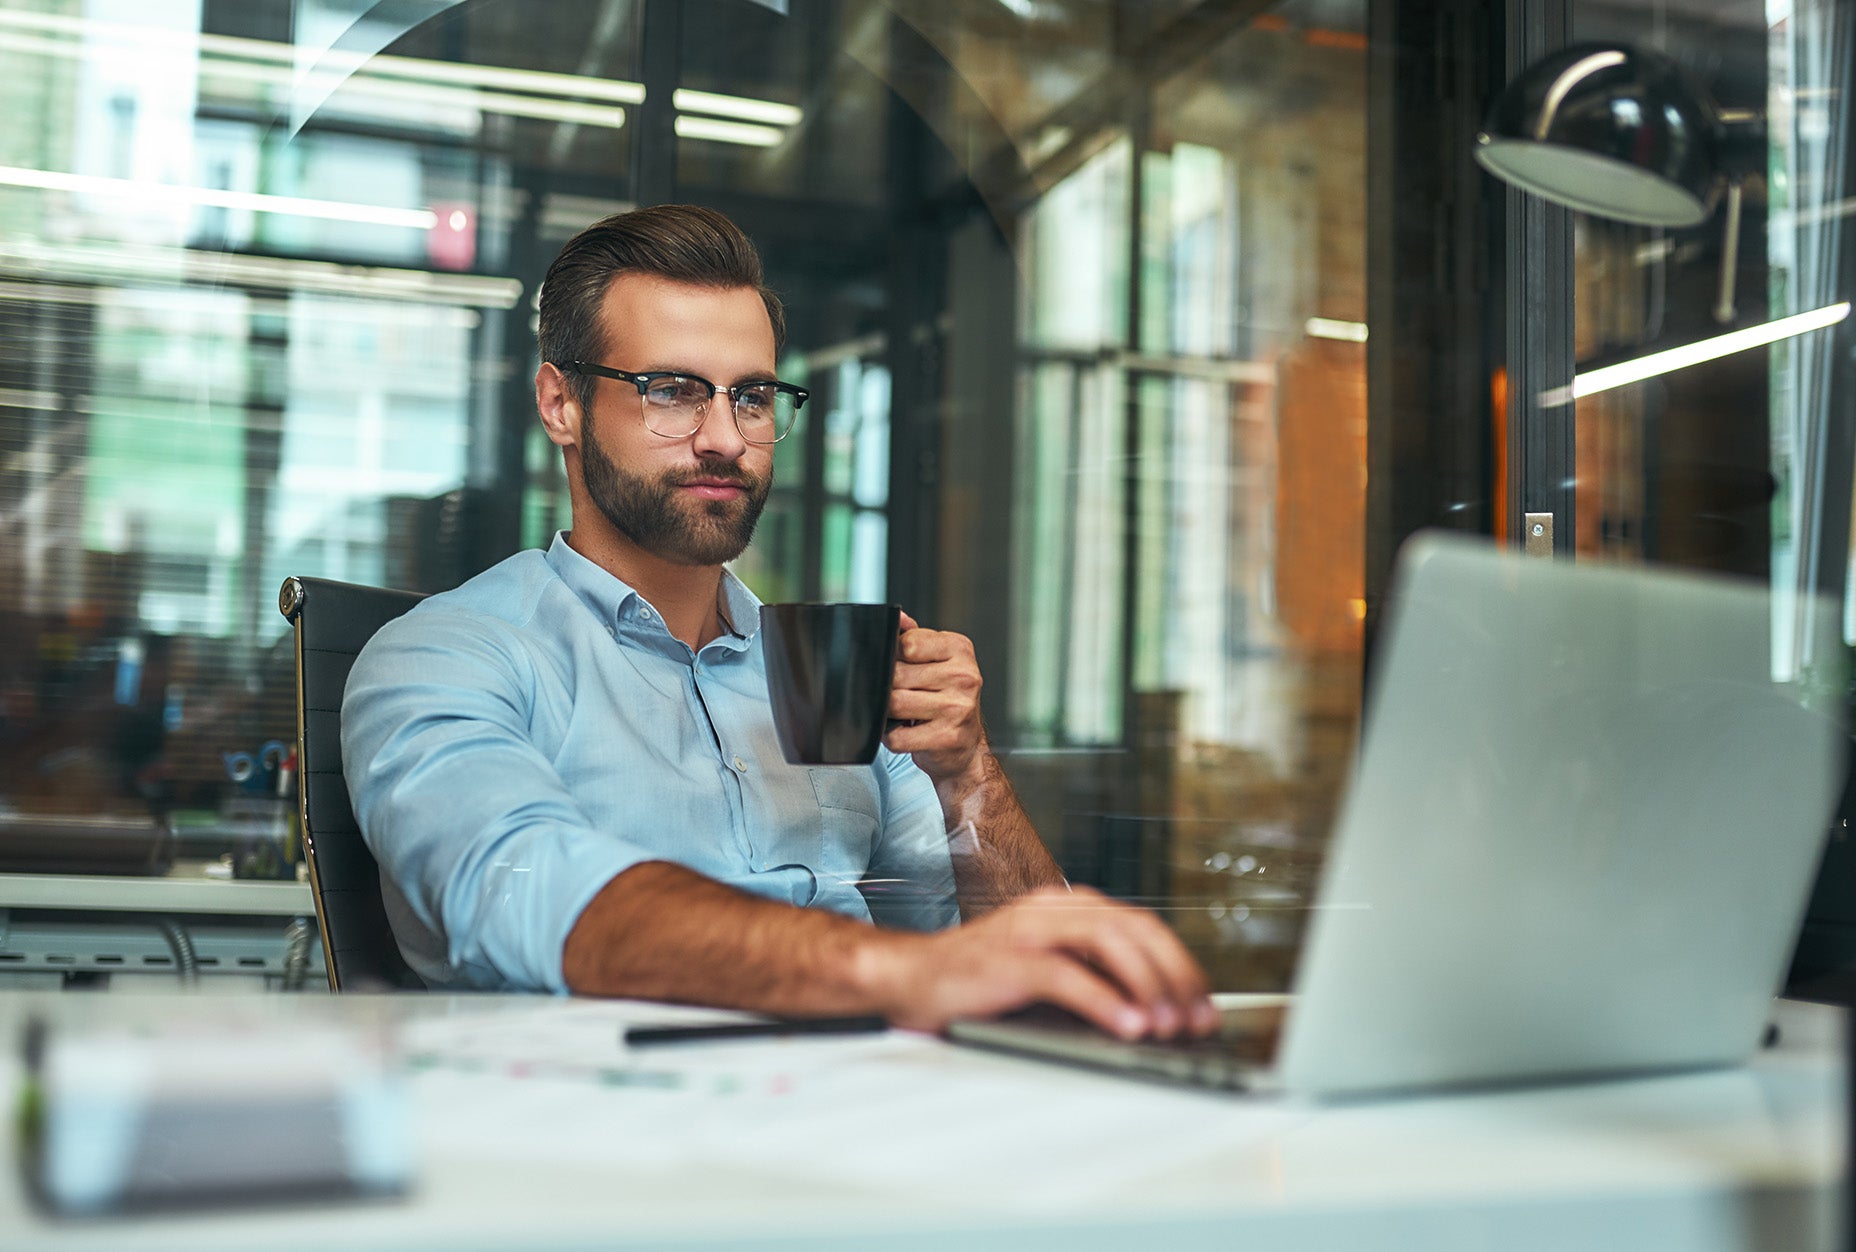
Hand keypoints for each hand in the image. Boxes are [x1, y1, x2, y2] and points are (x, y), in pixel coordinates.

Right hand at [864, 885, 1219, 1040]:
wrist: (907, 979)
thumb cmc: (978, 984)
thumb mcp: (1046, 974)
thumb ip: (1092, 979)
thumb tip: (1155, 1017)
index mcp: (1067, 907)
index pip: (1141, 926)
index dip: (1180, 965)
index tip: (1204, 1006)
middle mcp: (1053, 909)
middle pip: (1135, 929)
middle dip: (1175, 975)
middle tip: (1197, 1019)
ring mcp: (1029, 930)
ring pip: (1109, 942)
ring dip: (1148, 986)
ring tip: (1169, 1025)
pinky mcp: (1007, 958)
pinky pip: (1068, 975)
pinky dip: (1105, 1001)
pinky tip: (1128, 1026)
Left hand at [885, 611, 986, 785]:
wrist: (967, 747)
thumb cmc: (948, 700)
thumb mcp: (938, 661)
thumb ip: (914, 638)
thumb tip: (897, 617)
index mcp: (960, 650)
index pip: (907, 644)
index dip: (894, 657)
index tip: (902, 668)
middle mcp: (964, 677)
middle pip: (897, 675)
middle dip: (890, 688)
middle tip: (902, 694)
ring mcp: (958, 708)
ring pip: (895, 704)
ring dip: (889, 713)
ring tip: (903, 713)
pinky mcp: (947, 737)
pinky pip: (898, 736)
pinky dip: (893, 737)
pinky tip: (907, 731)